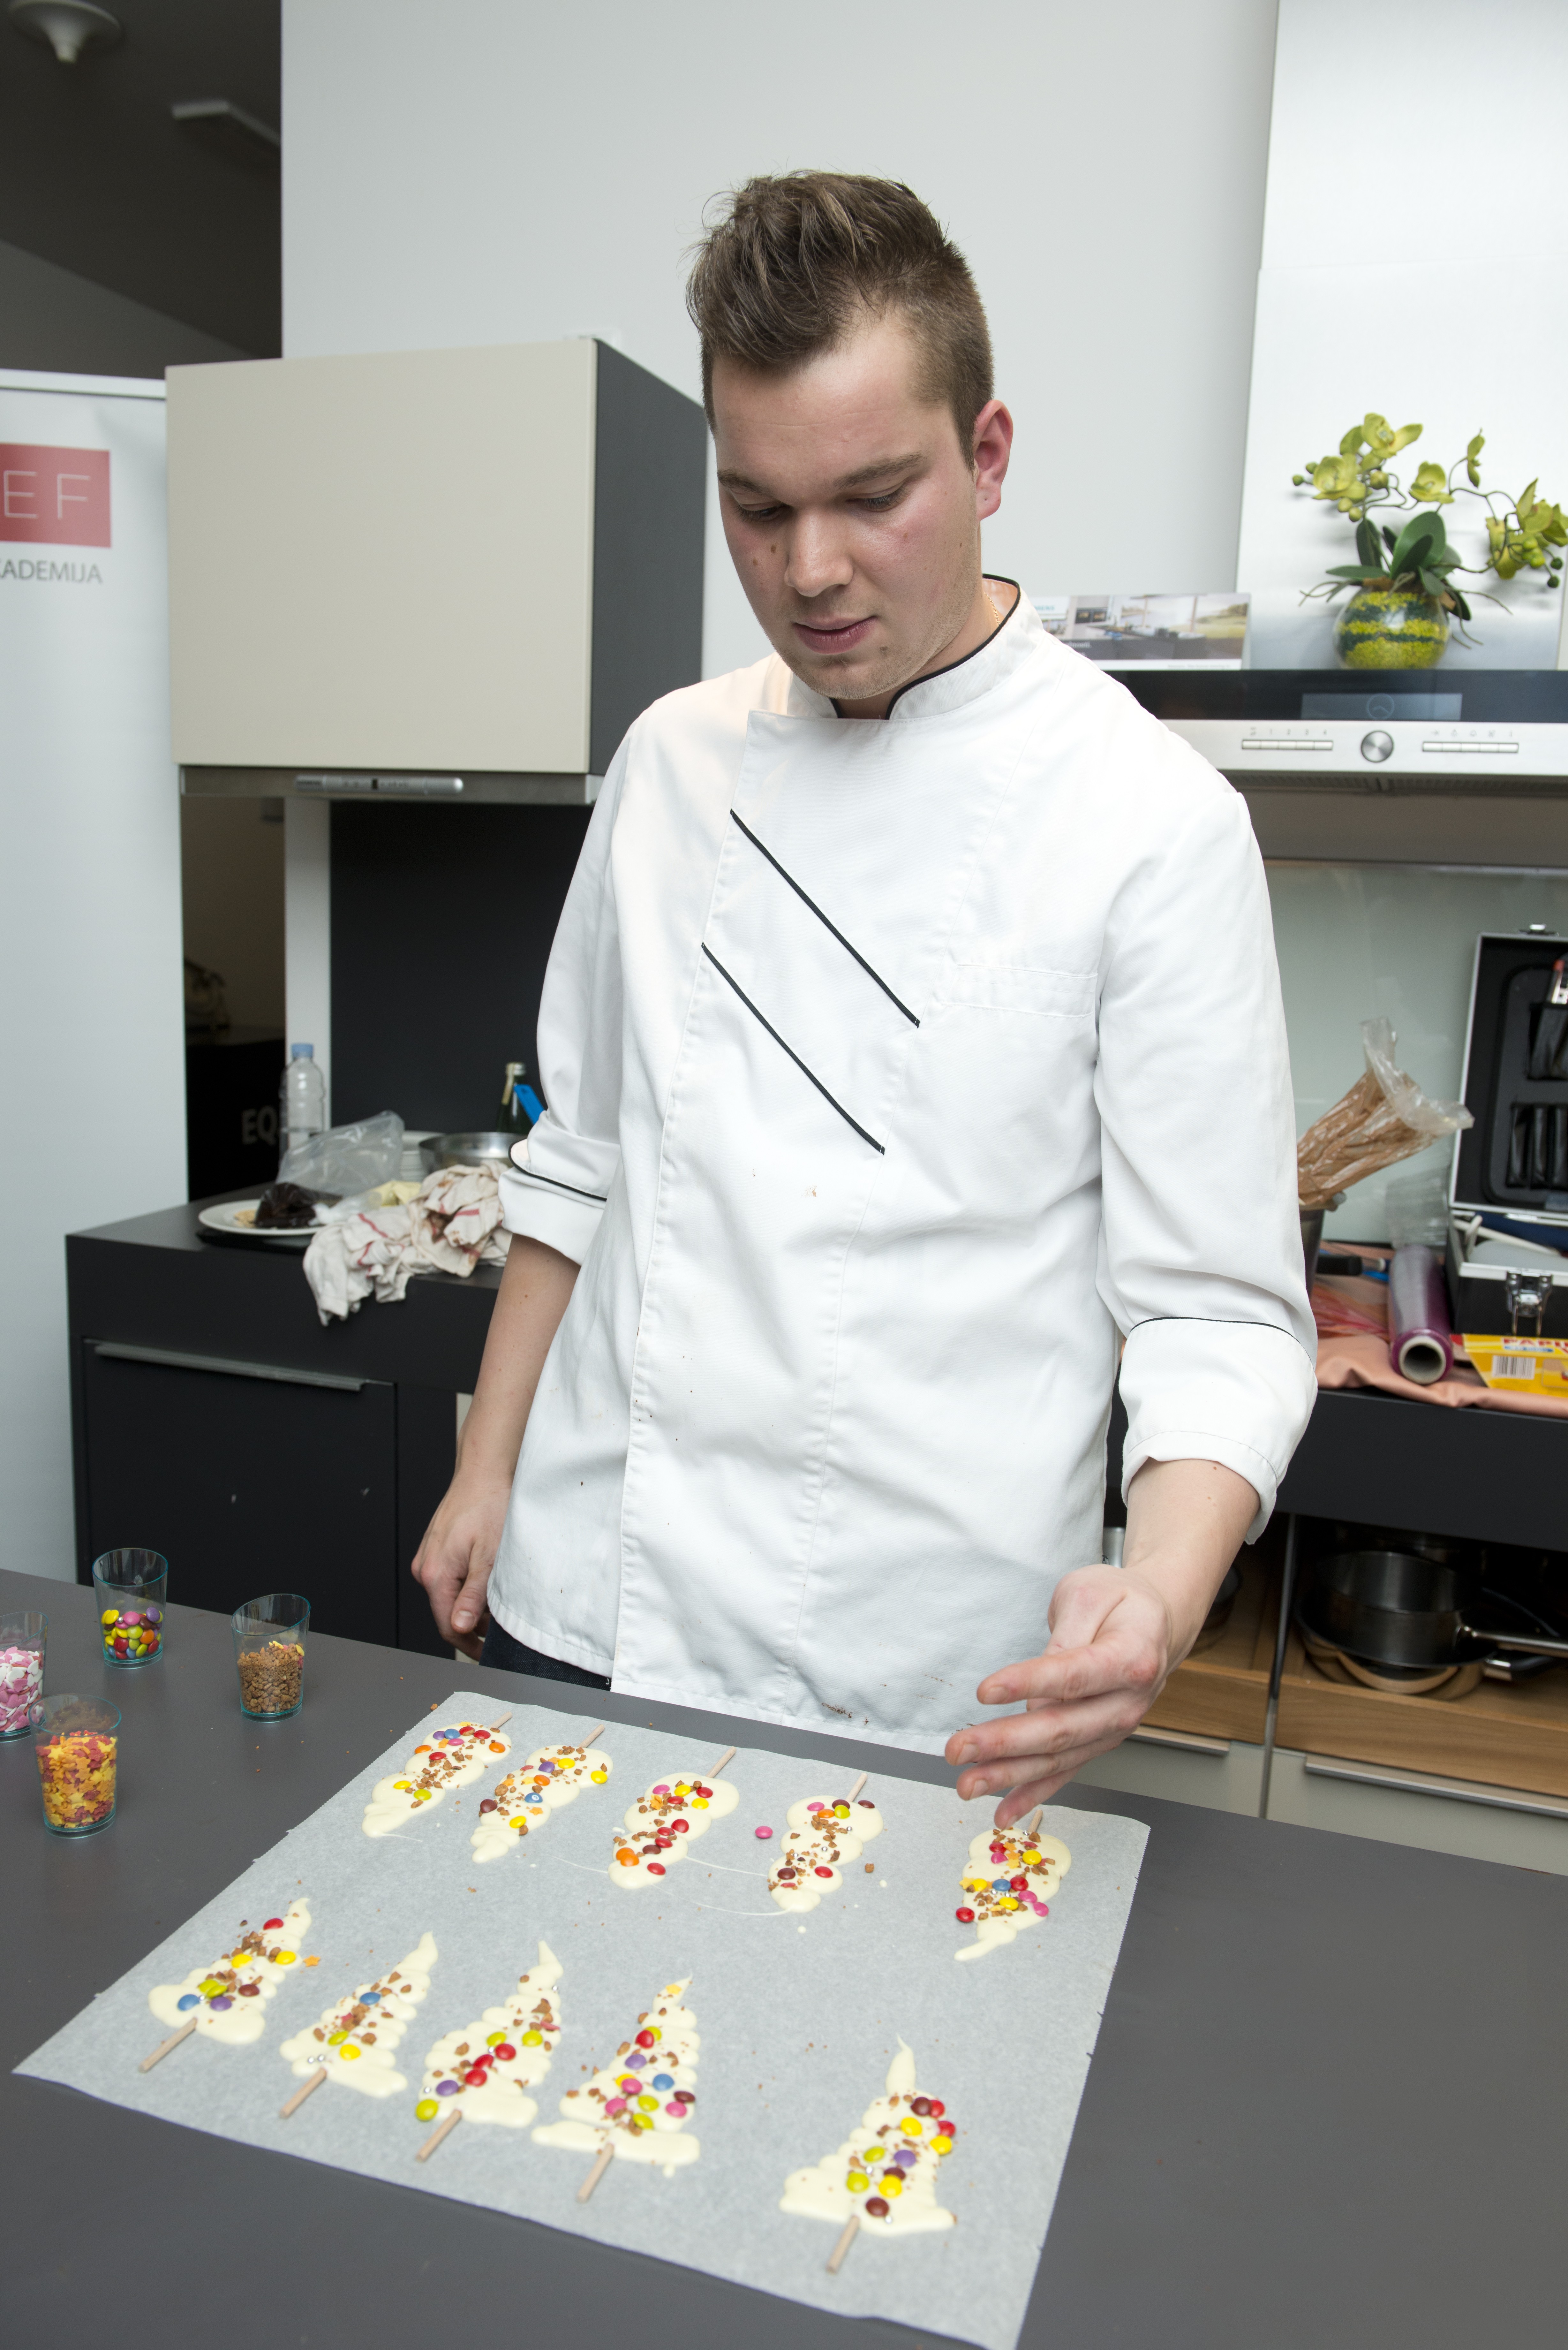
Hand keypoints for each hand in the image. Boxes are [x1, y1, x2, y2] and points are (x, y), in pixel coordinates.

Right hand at [410, 1469, 512, 1661]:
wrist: (483, 1473)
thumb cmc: (489, 1508)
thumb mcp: (489, 1557)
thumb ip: (473, 1595)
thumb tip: (459, 1627)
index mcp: (434, 1574)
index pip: (447, 1625)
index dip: (468, 1645)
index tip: (487, 1653)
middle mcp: (424, 1568)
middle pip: (446, 1612)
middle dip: (472, 1625)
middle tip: (500, 1628)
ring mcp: (427, 1558)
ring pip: (448, 1595)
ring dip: (471, 1605)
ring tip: (498, 1602)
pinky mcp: (435, 1549)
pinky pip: (448, 1578)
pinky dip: (466, 1586)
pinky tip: (487, 1580)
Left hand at [944, 1564, 1178, 1824]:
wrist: (1156, 1624)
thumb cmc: (1119, 1603)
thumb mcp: (1090, 1594)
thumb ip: (1067, 1634)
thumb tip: (1038, 1681)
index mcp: (1131, 1658)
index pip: (1073, 1675)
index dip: (1028, 1684)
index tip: (985, 1691)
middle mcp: (1127, 1703)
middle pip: (1061, 1727)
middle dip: (1005, 1742)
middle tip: (959, 1748)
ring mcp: (1114, 1728)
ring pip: (1058, 1757)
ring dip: (1009, 1774)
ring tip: (967, 1783)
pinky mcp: (1099, 1741)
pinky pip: (1065, 1771)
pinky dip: (1034, 1793)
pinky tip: (1003, 1809)